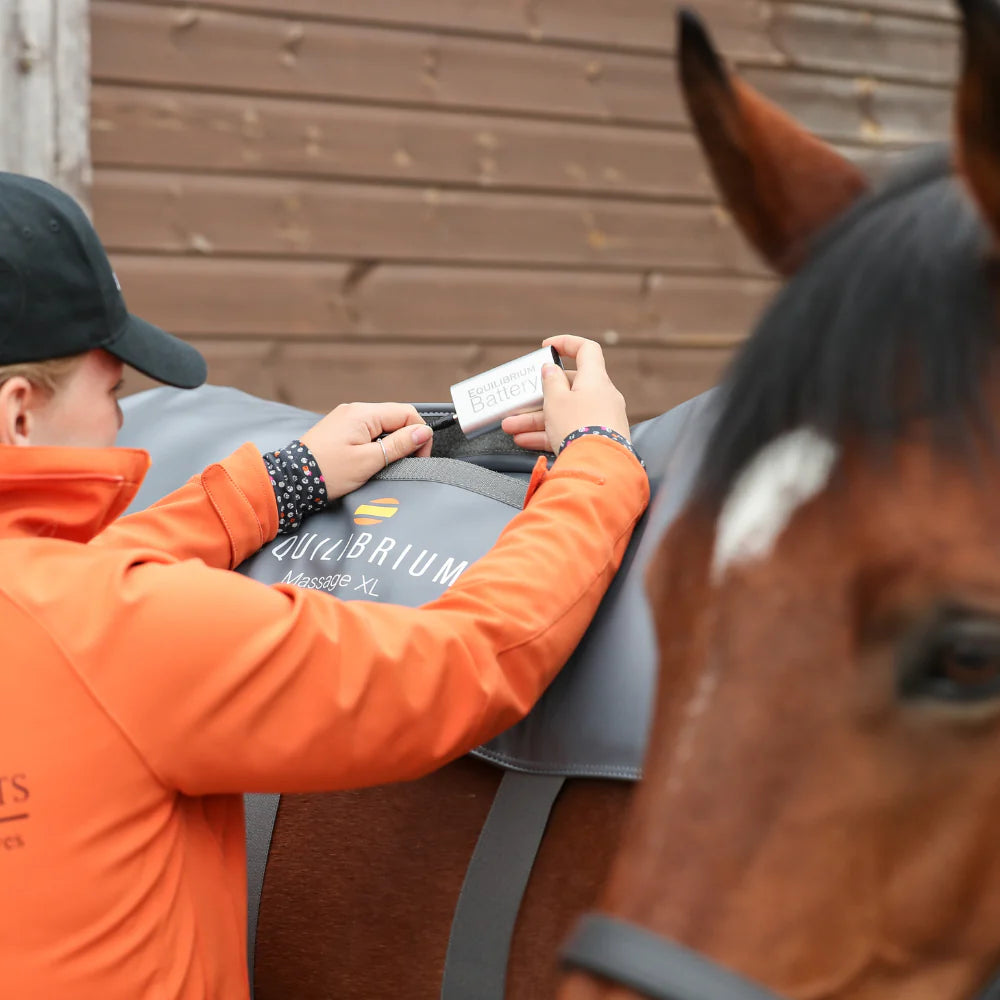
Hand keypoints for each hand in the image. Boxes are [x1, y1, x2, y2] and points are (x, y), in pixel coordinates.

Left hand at [300, 402, 432, 499]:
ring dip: (390, 444)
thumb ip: (399, 444)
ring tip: (383, 466)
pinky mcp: (340, 430)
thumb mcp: (369, 461)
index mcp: (363, 413)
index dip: (419, 434)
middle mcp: (354, 410)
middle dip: (405, 440)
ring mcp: (346, 419)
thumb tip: (424, 432)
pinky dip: (376, 445)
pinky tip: (370, 462)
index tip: (418, 457)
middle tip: (403, 464)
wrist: (291, 481)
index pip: (406, 413)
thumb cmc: (327, 472)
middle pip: (395, 418)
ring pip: (382, 426)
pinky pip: (368, 431)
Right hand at [501, 336, 628, 452]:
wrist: (599, 468)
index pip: (586, 350)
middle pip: (568, 388)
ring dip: (536, 420)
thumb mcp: (556, 400)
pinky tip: (525, 441)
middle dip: (538, 397)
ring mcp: (601, 420)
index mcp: (595, 380)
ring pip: (564, 413)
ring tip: (512, 428)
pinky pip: (569, 431)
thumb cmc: (579, 428)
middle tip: (518, 404)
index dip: (567, 343)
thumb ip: (550, 381)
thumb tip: (550, 369)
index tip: (547, 347)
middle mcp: (602, 397)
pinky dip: (548, 434)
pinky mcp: (597, 440)